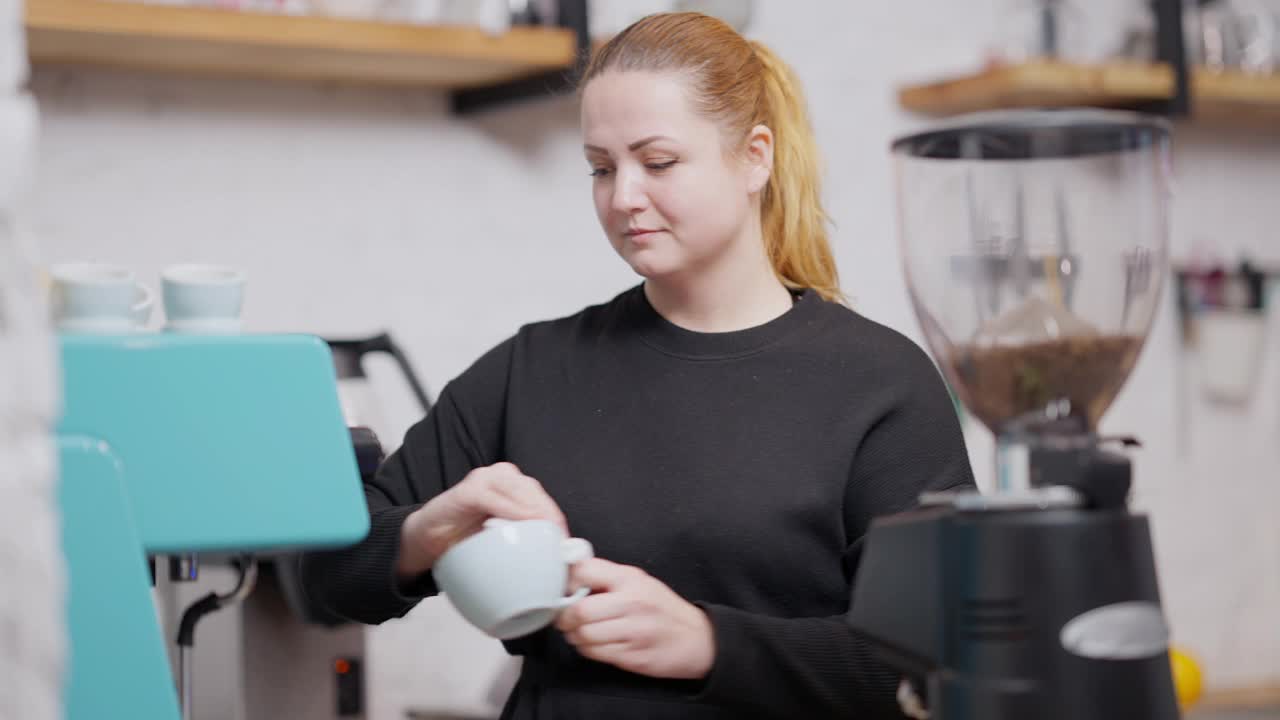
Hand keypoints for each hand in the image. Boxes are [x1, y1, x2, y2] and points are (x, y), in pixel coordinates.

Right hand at [398, 462, 566, 579]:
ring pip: (520, 492)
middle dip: (549, 520)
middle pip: (536, 496)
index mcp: (515, 487)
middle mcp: (504, 477)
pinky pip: (492, 498)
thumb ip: (525, 542)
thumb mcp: (501, 541)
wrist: (427, 538)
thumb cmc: (466, 540)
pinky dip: (508, 511)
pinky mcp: (468, 489)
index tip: (566, 548)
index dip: (557, 523)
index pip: (544, 503)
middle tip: (557, 549)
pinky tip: (517, 528)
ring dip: (534, 516)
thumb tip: (557, 563)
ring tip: (543, 539)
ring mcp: (486, 479)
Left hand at [554, 558, 714, 679]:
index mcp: (630, 579)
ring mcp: (632, 631)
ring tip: (579, 632)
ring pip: (583, 635)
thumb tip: (570, 577)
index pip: (585, 571)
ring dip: (574, 636)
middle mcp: (631, 603)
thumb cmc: (664, 609)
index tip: (565, 590)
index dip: (567, 582)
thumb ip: (608, 578)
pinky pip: (595, 653)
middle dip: (565, 617)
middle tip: (566, 618)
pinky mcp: (632, 656)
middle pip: (580, 610)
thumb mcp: (640, 582)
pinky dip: (587, 649)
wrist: (697, 639)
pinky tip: (594, 644)